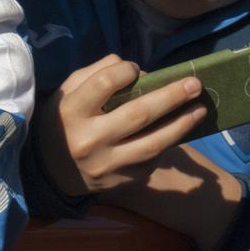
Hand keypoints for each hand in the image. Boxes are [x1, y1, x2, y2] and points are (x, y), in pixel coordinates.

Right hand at [37, 53, 206, 197]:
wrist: (49, 170)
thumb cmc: (64, 120)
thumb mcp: (68, 90)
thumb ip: (97, 72)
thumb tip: (137, 70)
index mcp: (72, 111)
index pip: (105, 84)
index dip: (126, 71)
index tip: (136, 68)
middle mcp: (90, 140)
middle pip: (139, 113)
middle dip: (172, 96)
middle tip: (195, 83)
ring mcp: (108, 165)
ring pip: (154, 143)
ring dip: (182, 124)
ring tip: (200, 109)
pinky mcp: (121, 182)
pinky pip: (151, 160)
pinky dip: (168, 143)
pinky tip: (180, 129)